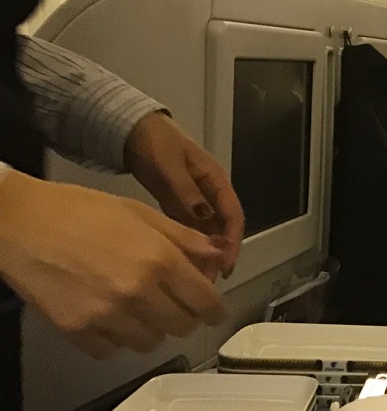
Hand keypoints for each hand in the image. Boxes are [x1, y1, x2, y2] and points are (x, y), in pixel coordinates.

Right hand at [0, 171, 228, 358]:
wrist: (19, 222)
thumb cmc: (79, 210)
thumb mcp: (140, 213)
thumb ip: (184, 239)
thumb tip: (218, 256)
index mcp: (159, 259)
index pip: (205, 301)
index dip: (215, 309)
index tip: (213, 310)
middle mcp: (137, 291)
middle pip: (181, 326)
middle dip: (185, 317)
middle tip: (175, 305)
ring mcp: (105, 314)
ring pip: (149, 343)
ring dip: (152, 330)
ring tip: (141, 310)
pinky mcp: (76, 329)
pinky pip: (111, 351)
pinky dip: (116, 340)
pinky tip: (110, 318)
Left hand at [124, 112, 243, 275]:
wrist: (130, 129)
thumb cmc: (154, 143)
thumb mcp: (169, 166)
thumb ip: (186, 192)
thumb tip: (205, 219)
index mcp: (214, 180)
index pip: (233, 215)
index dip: (232, 242)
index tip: (225, 266)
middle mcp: (208, 193)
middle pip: (221, 228)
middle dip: (218, 255)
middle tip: (207, 281)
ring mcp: (192, 199)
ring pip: (205, 232)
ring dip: (203, 254)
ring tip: (193, 279)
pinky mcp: (176, 204)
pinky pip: (187, 230)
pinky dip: (187, 247)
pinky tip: (179, 263)